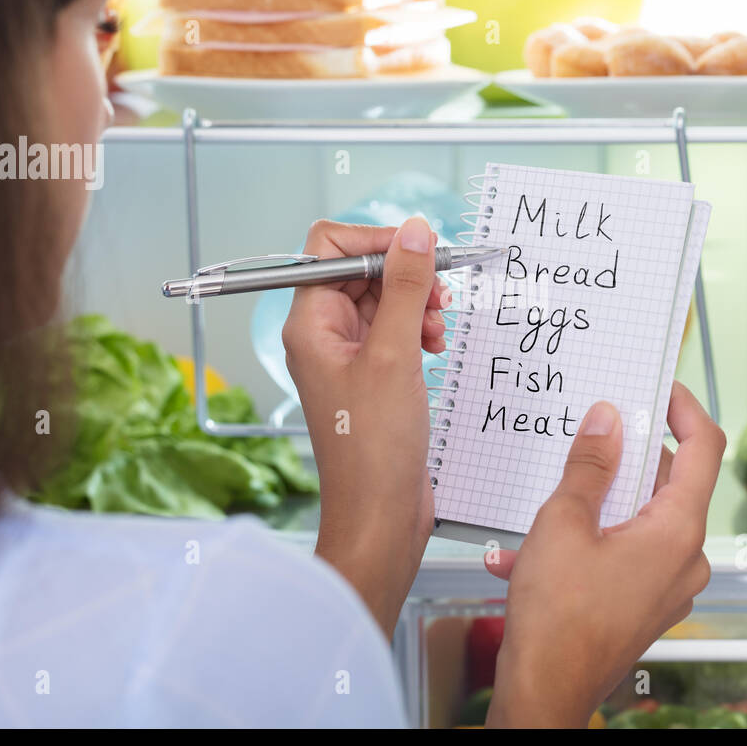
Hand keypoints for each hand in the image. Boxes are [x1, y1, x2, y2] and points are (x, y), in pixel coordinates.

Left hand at [283, 217, 447, 634]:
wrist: (380, 513)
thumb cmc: (373, 448)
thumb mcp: (395, 354)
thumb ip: (405, 287)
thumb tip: (414, 232)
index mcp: (309, 323)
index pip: (330, 247)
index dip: (376, 240)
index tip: (419, 250)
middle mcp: (322, 334)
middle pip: (361, 270)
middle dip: (404, 275)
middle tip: (437, 295)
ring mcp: (348, 355)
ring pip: (382, 299)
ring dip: (417, 303)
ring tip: (437, 327)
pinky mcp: (372, 375)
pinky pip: (394, 330)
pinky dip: (419, 329)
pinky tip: (435, 346)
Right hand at [485, 382, 723, 726]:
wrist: (545, 692)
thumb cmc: (557, 618)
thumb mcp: (563, 522)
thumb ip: (589, 465)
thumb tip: (607, 419)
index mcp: (678, 530)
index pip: (706, 448)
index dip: (686, 409)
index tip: (660, 387)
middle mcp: (685, 558)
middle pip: (670, 483)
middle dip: (624, 459)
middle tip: (588, 437)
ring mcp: (667, 586)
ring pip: (639, 520)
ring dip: (593, 506)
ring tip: (540, 507)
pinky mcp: (644, 605)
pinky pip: (623, 555)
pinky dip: (584, 544)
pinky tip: (526, 555)